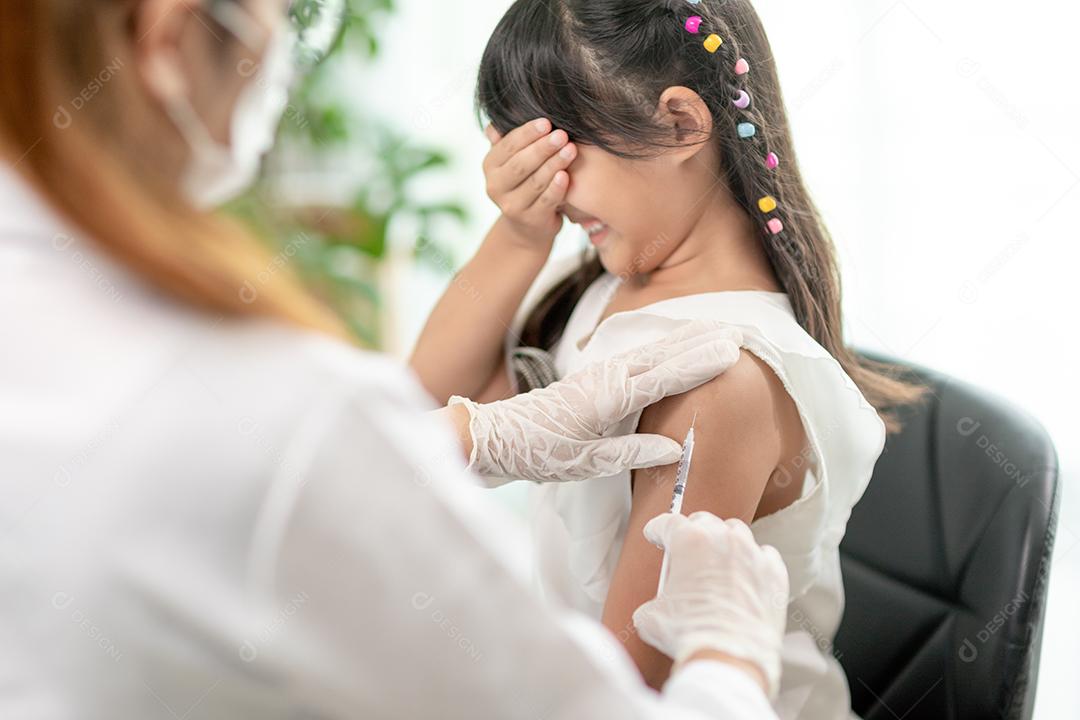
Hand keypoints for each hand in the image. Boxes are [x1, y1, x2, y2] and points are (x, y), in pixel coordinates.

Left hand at [448, 321, 742, 483]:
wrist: (495, 437)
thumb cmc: (538, 453)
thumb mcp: (583, 463)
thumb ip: (629, 454)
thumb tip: (675, 449)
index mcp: (606, 399)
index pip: (662, 377)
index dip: (698, 364)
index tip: (730, 351)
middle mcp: (605, 379)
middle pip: (661, 354)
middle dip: (699, 342)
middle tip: (738, 332)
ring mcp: (598, 374)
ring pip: (650, 352)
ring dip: (684, 340)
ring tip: (716, 330)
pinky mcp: (593, 377)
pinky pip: (637, 357)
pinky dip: (662, 349)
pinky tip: (673, 347)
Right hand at [483, 119, 576, 247]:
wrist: (528, 225)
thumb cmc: (525, 182)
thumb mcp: (513, 161)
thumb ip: (509, 142)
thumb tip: (495, 123)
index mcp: (490, 165)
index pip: (508, 146)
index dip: (527, 133)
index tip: (547, 122)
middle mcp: (495, 186)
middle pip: (520, 164)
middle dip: (542, 148)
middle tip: (562, 135)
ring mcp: (511, 206)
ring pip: (535, 182)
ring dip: (554, 164)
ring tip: (571, 150)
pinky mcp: (530, 220)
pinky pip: (546, 201)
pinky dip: (556, 188)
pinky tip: (567, 175)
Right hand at [632, 513, 789, 699]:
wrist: (729, 658)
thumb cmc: (688, 634)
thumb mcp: (651, 616)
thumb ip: (653, 600)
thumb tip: (655, 608)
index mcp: (688, 541)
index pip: (668, 522)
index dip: (658, 529)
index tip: (656, 535)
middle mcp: (722, 539)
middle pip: (704, 521)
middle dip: (692, 532)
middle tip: (687, 551)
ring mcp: (751, 553)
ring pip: (736, 533)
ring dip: (724, 542)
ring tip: (718, 562)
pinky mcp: (774, 572)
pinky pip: (763, 555)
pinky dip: (753, 562)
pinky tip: (745, 577)